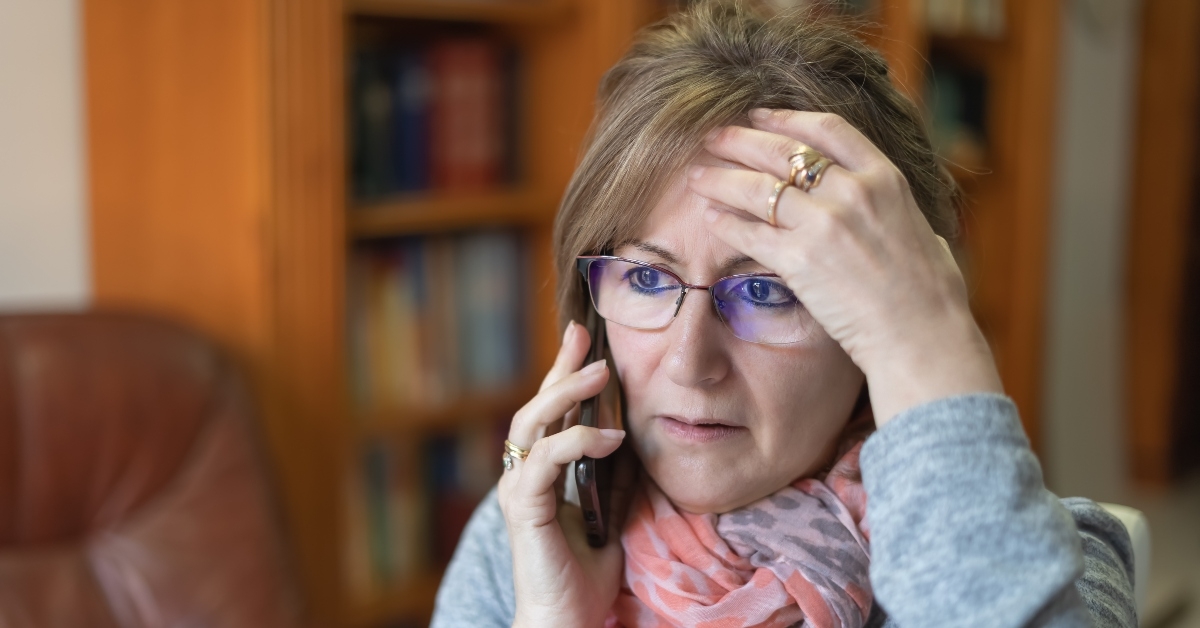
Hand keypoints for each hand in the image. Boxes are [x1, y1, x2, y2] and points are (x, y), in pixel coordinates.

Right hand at [498, 321, 634, 627]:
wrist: (566, 622)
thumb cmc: (587, 575)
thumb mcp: (612, 511)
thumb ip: (616, 474)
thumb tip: (641, 434)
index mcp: (543, 474)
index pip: (553, 414)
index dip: (566, 375)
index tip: (588, 340)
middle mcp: (525, 475)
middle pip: (536, 406)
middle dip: (561, 368)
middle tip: (585, 336)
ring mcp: (520, 489)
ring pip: (533, 423)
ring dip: (566, 392)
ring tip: (601, 372)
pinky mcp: (525, 507)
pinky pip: (547, 460)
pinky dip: (578, 441)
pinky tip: (611, 437)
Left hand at [688, 109, 1002, 423]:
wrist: (922, 336)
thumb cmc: (932, 295)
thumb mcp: (924, 231)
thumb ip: (897, 212)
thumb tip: (891, 211)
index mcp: (885, 179)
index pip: (827, 129)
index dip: (786, 118)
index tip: (760, 115)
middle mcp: (852, 192)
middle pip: (782, 152)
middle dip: (741, 141)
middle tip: (713, 138)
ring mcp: (824, 224)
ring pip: (756, 188)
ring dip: (721, 179)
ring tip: (697, 177)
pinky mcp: (799, 260)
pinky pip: (750, 234)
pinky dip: (726, 224)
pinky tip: (711, 219)